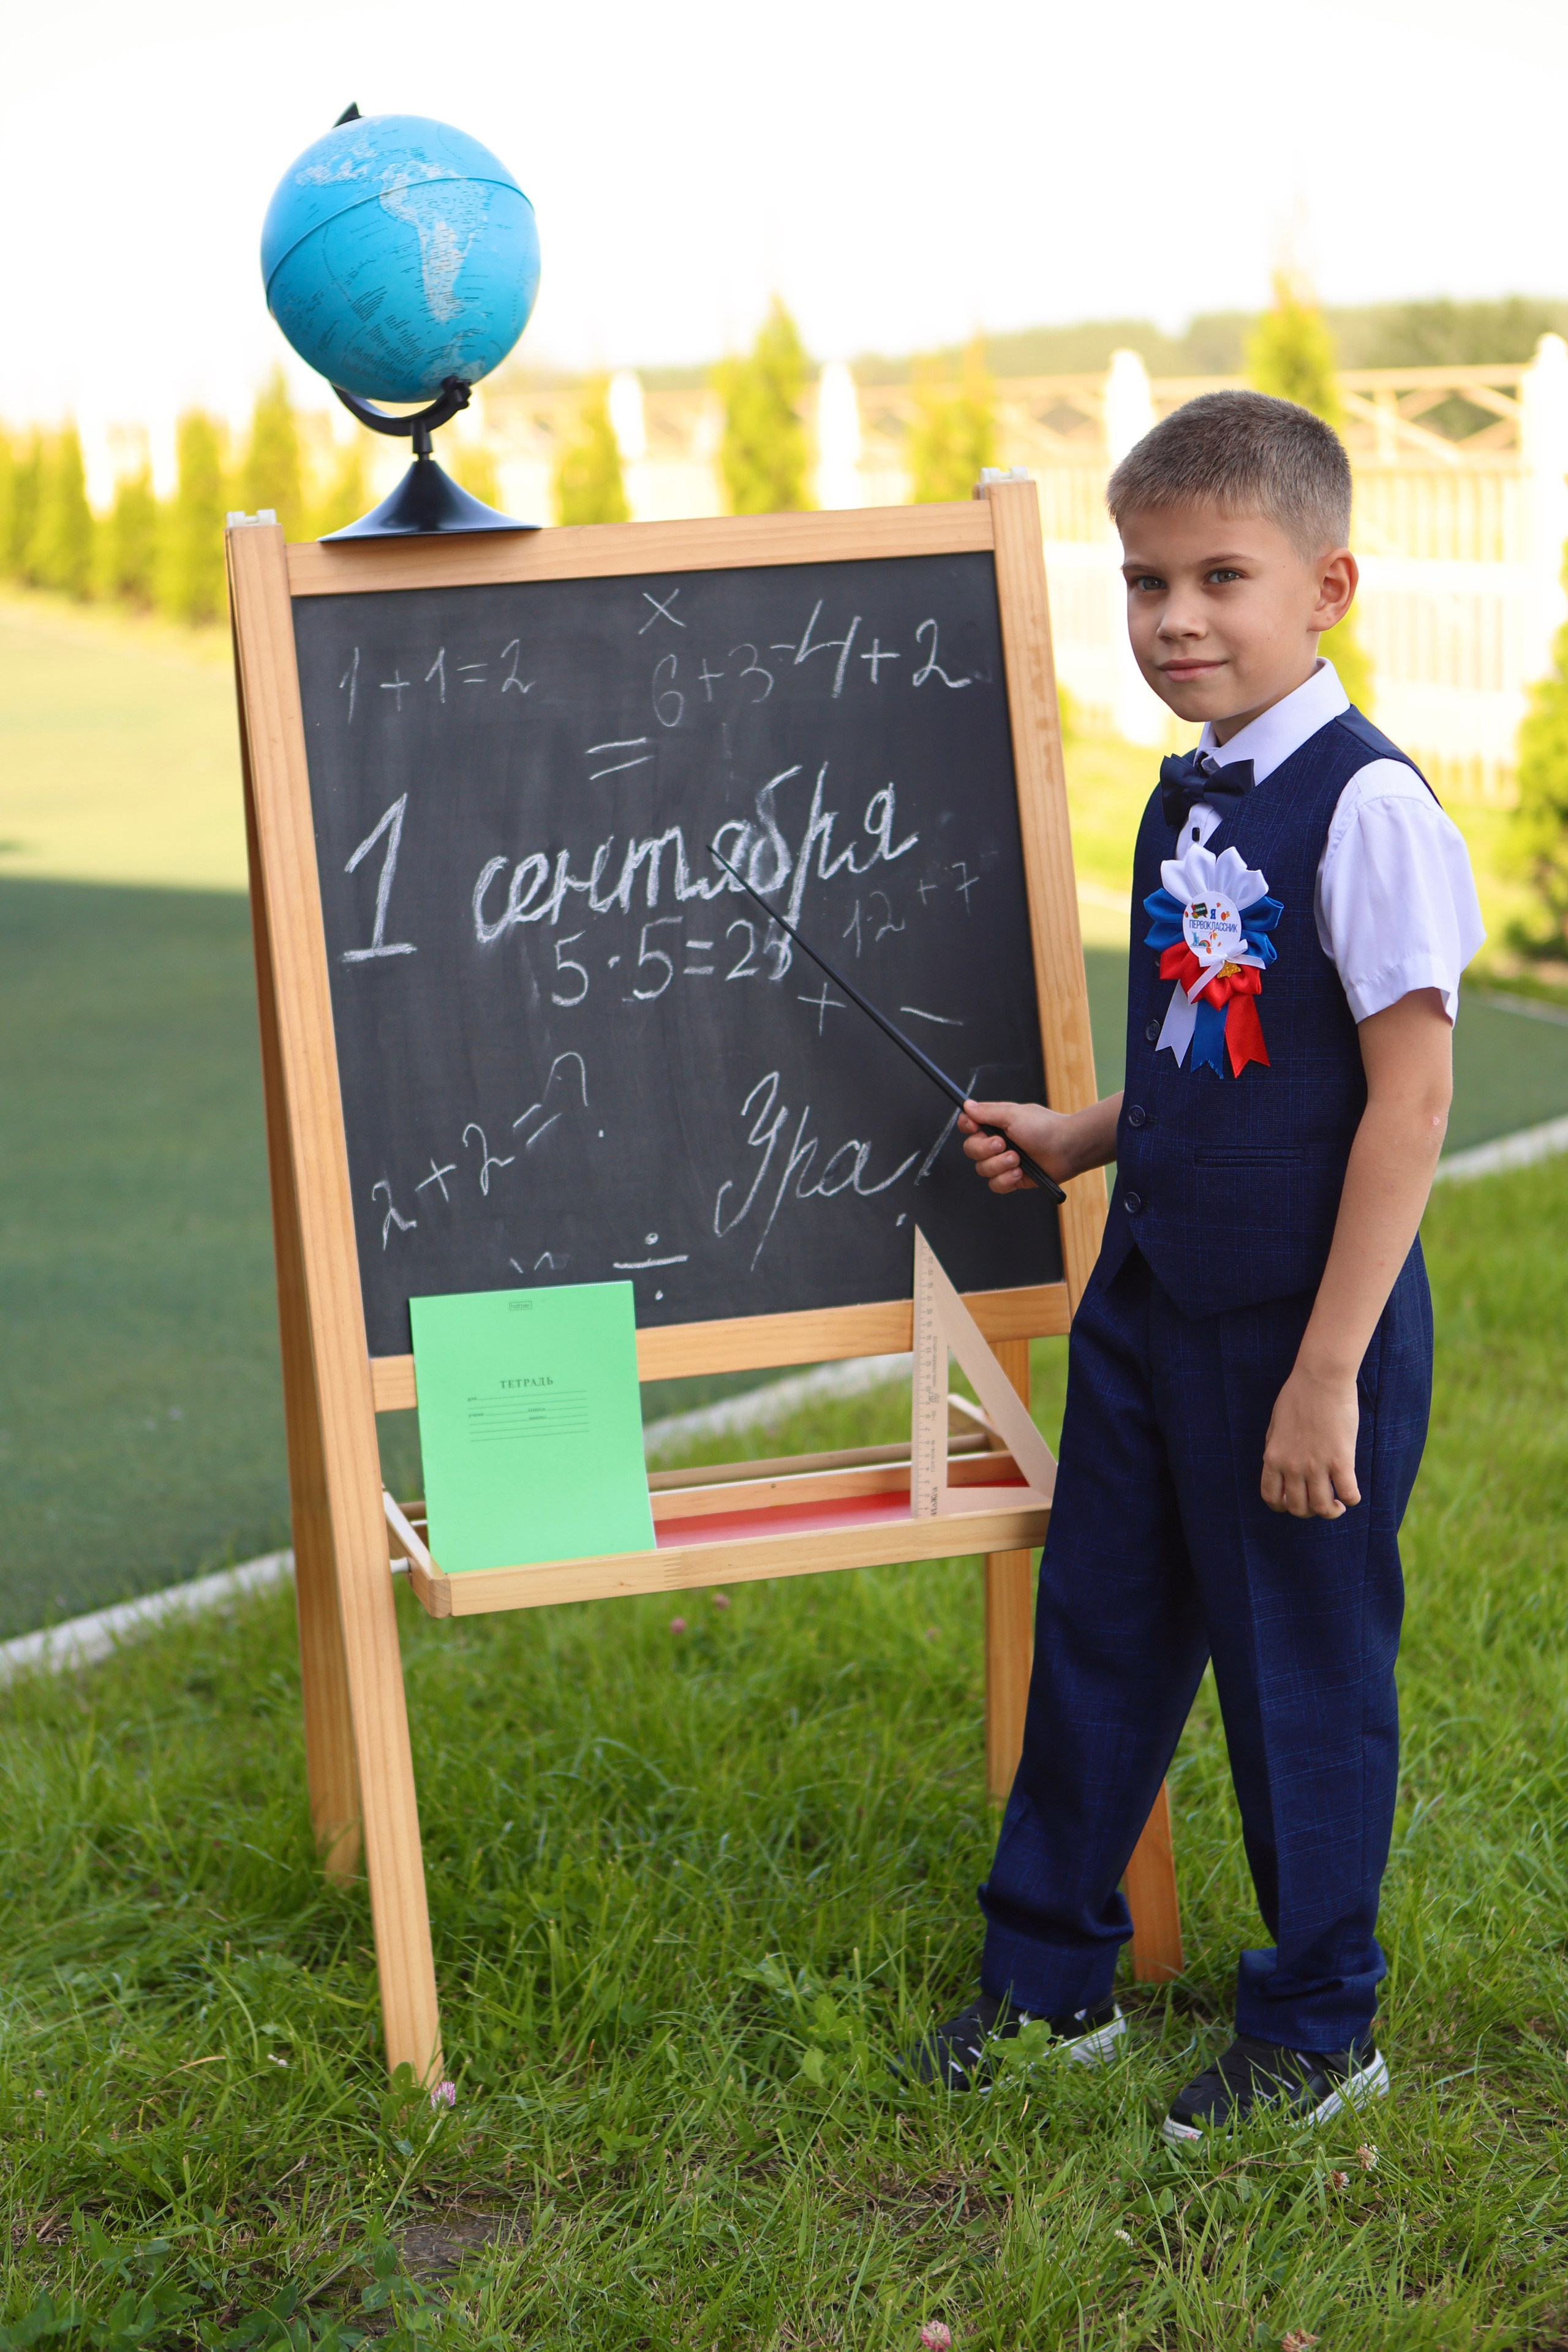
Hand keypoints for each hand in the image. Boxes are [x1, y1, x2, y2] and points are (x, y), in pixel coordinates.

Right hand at [958, 1098, 1071, 1194]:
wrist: (1067, 1148)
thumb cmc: (1044, 1127)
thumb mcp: (1013, 1114)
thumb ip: (987, 1112)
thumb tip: (967, 1105)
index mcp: (996, 1124)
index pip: (969, 1125)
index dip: (968, 1126)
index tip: (974, 1127)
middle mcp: (998, 1143)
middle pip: (971, 1149)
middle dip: (985, 1149)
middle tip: (1003, 1144)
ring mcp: (1004, 1162)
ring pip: (982, 1169)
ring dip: (998, 1165)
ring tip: (1018, 1159)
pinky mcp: (1012, 1179)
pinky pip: (995, 1185)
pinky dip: (1006, 1180)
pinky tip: (1020, 1173)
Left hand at [1260, 1363, 1360, 1518]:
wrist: (1320, 1380)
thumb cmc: (1297, 1396)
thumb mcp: (1275, 1426)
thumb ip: (1276, 1449)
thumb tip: (1278, 1468)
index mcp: (1273, 1458)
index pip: (1271, 1498)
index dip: (1282, 1507)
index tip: (1293, 1502)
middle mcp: (1292, 1467)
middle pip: (1297, 1508)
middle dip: (1308, 1511)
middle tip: (1319, 1502)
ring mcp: (1316, 1466)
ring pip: (1322, 1507)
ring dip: (1330, 1512)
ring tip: (1337, 1505)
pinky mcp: (1341, 1460)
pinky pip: (1348, 1494)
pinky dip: (1351, 1500)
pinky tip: (1351, 1494)